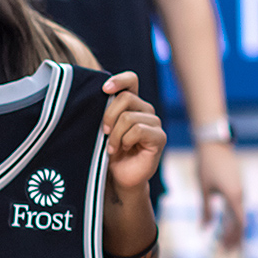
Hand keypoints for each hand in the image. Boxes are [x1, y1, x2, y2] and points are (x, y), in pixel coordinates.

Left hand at [100, 72, 166, 193]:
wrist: (119, 177)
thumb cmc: (110, 151)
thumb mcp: (104, 128)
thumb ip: (105, 111)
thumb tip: (99, 93)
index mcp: (133, 103)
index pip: (131, 80)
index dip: (118, 80)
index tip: (104, 89)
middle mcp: (146, 110)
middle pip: (126, 98)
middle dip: (108, 115)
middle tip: (103, 132)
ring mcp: (154, 123)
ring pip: (129, 117)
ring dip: (115, 134)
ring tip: (111, 147)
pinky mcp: (159, 137)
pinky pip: (138, 130)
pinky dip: (125, 140)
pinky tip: (123, 149)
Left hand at [195, 137, 244, 249]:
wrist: (215, 145)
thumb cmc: (207, 166)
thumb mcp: (204, 189)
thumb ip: (205, 210)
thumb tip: (204, 229)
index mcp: (234, 196)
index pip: (239, 224)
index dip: (234, 238)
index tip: (228, 251)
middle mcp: (240, 195)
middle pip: (240, 222)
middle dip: (233, 238)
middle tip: (226, 253)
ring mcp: (240, 191)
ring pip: (238, 216)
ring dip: (232, 230)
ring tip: (224, 243)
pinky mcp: (236, 187)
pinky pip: (236, 208)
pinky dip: (231, 220)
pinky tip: (223, 226)